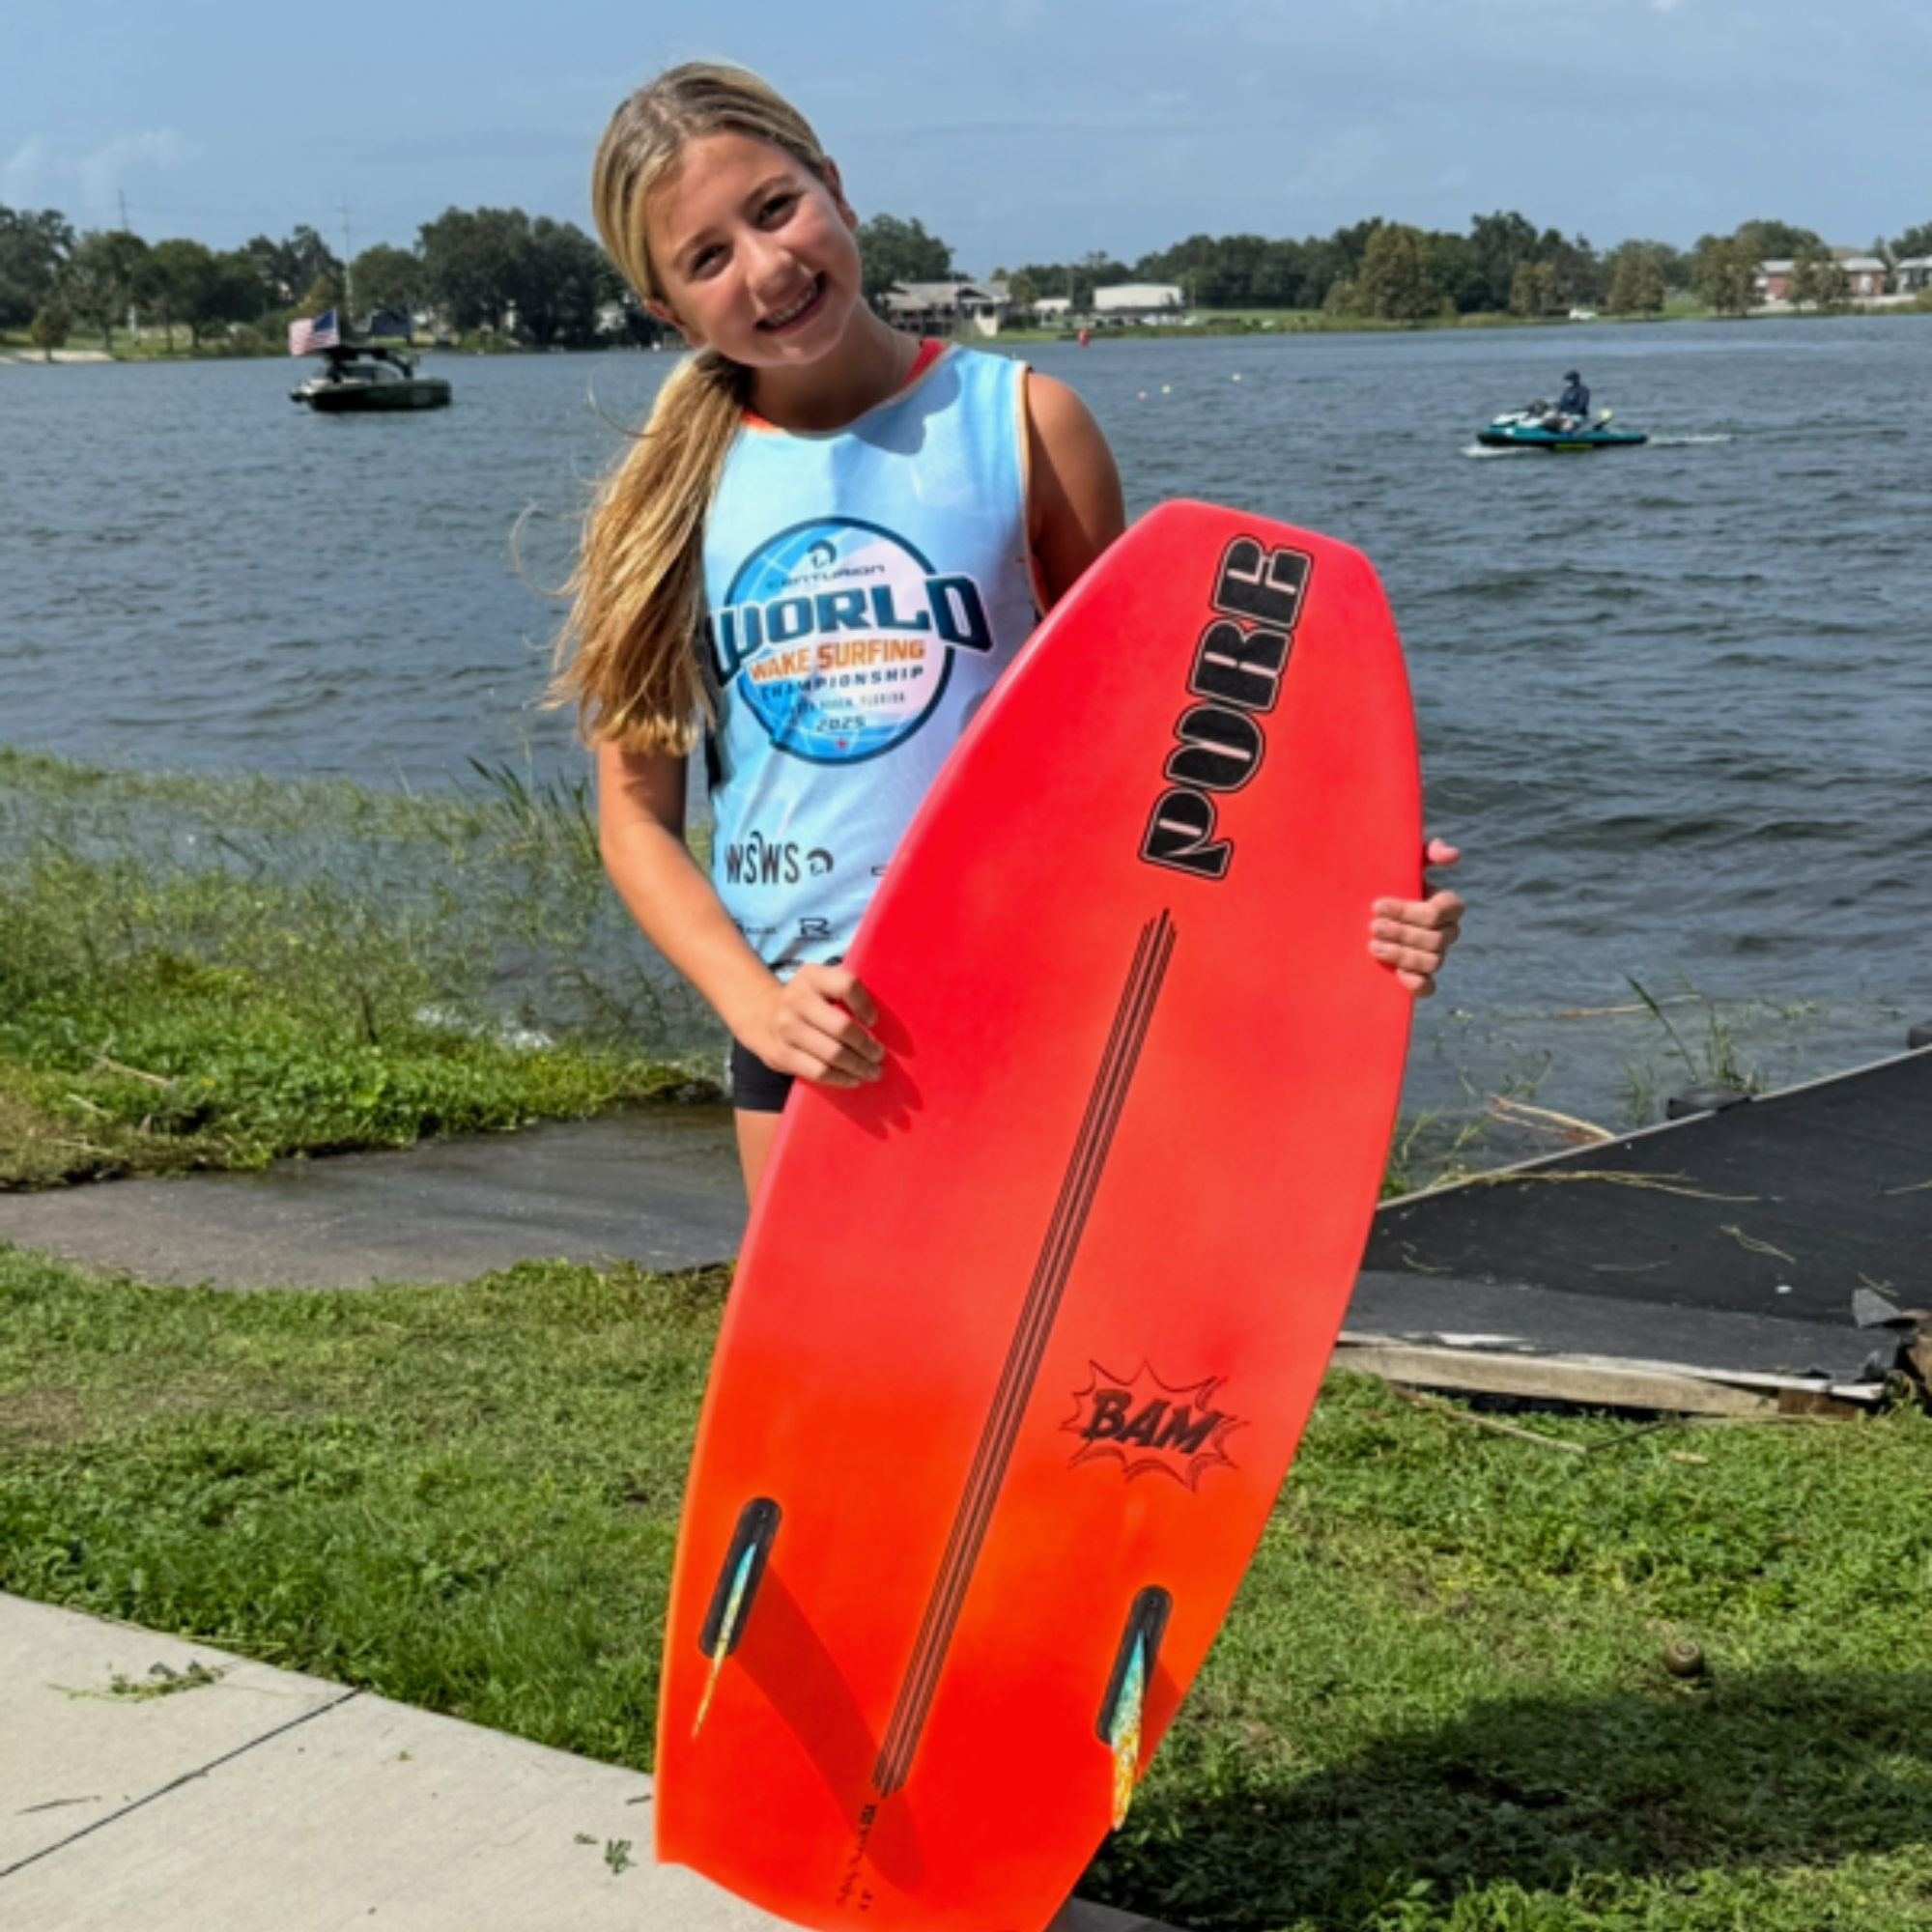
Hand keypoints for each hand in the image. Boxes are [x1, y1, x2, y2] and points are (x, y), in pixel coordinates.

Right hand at [744, 964, 884, 1086]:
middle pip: (842, 1027)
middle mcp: (796, 999)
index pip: (846, 985)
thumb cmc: (807, 1001)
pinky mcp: (781, 1055)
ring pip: (832, 1054)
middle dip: (866, 1045)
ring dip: (858, 1066)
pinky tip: (853, 1079)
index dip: (864, 1004)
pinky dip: (841, 1078)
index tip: (873, 1021)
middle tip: (879, 1055)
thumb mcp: (820, 984)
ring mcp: (786, 1028)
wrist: (761, 1016)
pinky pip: (818, 1072)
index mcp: (812, 977)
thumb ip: (845, 991)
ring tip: (872, 1071)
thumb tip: (881, 1019)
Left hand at [1370, 838, 1463, 999]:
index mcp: (1445, 905)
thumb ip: (1427, 849)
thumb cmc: (1386, 878)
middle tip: (1371, 927)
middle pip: (1435, 938)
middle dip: (1401, 932)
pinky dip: (1415, 984)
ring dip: (1402, 955)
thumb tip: (1452, 855)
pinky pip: (1428, 987)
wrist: (1359, 908)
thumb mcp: (1402, 859)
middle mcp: (1446, 932)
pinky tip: (1395, 975)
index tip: (1377, 905)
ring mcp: (1435, 956)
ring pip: (1432, 962)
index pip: (1442, 910)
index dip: (1409, 910)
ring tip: (1373, 946)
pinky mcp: (1420, 977)